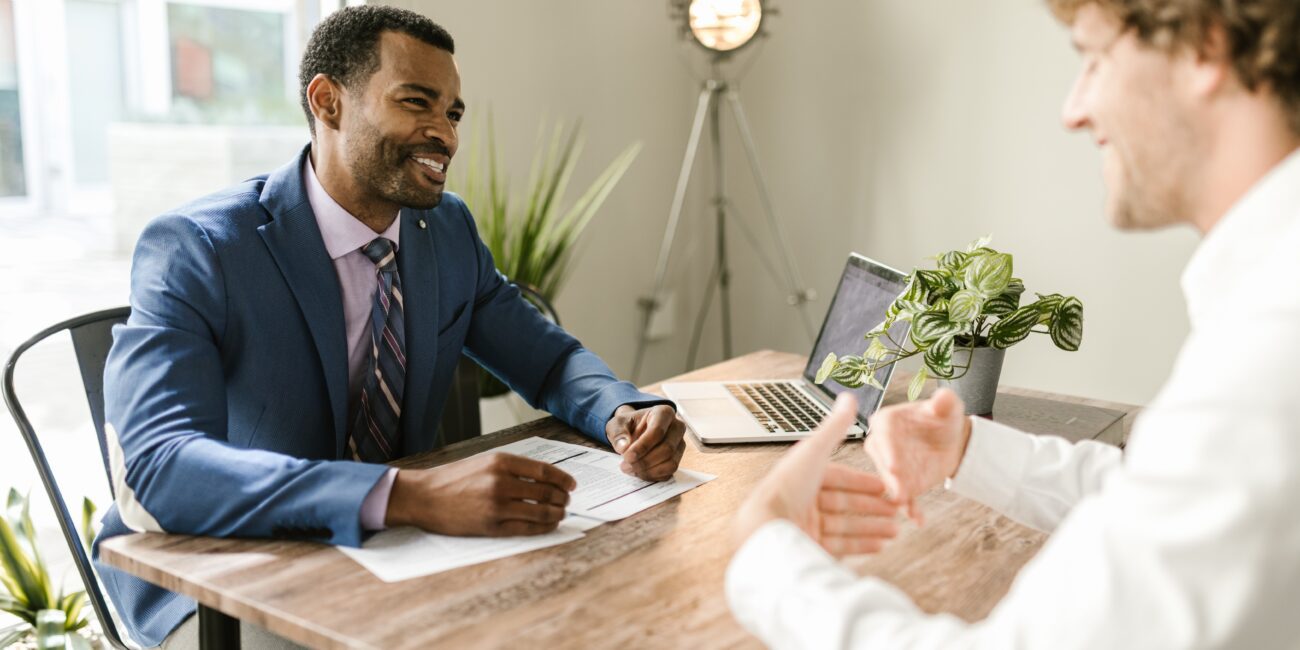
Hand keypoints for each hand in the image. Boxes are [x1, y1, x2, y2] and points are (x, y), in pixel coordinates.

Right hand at [385, 452, 576, 535]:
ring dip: (557, 513)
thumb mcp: (484, 462)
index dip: (563, 479)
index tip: (572, 484)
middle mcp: (501, 482)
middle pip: (547, 492)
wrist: (424, 496)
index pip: (545, 471)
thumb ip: (513, 468)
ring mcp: (497, 506)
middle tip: (567, 501)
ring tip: (561, 513)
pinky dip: (543, 527)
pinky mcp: (492, 526)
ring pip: (541, 512)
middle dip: (562, 498)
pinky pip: (527, 528)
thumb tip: (545, 478)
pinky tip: (549, 525)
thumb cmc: (454, 479)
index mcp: (501, 461)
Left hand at [605, 404, 686, 481]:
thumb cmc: (628, 425)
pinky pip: (669, 472)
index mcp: (664, 413)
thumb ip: (618, 433)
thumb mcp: (616, 424)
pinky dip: (652, 476)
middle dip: (644, 461)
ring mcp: (680, 444)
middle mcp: (677, 427)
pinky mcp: (678, 459)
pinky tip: (638, 472)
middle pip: (667, 449)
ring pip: (671, 463)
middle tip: (625, 466)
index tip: (627, 456)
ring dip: (649, 471)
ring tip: (630, 469)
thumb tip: (623, 448)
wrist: (634, 431)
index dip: (642, 446)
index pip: (658, 431)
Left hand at [733, 394, 900, 556]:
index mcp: (803, 476)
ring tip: (896, 531)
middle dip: (873, 507)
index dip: (864, 482)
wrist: (767, 528)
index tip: (886, 487)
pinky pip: (840, 546)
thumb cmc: (787, 487)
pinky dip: (862, 545)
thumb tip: (849, 397)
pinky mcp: (808, 546)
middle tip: (897, 510)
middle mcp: (803, 500)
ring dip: (873, 527)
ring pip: (846, 526)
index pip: (839, 478)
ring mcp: (806, 525)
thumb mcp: (815, 451)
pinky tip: (880, 546)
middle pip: (845, 503)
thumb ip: (835, 427)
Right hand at [865, 387, 971, 525]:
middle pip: (882, 461)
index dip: (888, 449)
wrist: (950, 440)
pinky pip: (904, 497)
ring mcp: (890, 466)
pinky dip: (911, 508)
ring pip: (890, 482)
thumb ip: (944, 402)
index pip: (883, 433)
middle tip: (898, 491)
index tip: (894, 464)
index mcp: (887, 421)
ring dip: (897, 494)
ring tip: (907, 506)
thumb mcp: (948, 407)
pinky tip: (918, 519)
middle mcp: (881, 444)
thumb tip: (943, 397)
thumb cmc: (944, 418)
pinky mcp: (902, 484)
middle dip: (890, 477)